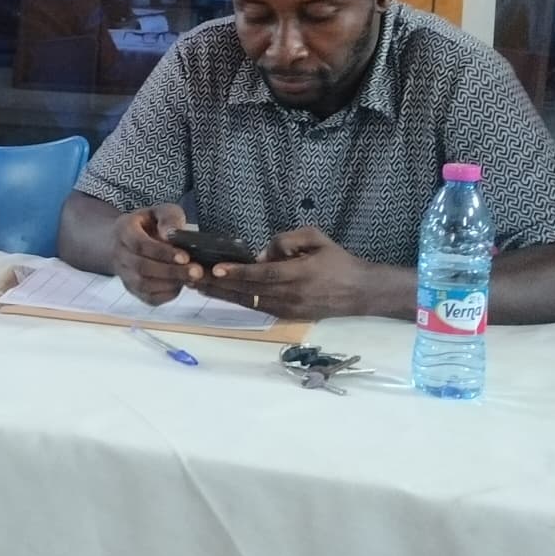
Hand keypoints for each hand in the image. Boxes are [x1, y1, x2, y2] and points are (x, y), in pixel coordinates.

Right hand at [113, 204, 200, 306]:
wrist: (126, 241)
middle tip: (196, 271)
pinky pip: (148, 297)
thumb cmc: (148, 224)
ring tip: (192, 278)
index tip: (185, 256)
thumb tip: (170, 234)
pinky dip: (166, 294)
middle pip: (141, 267)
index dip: (162, 252)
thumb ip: (168, 218)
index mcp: (123, 230)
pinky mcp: (132, 289)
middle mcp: (119, 254)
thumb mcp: (159, 211)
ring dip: (170, 283)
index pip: (139, 244)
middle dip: (171, 271)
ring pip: (143, 284)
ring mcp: (124, 274)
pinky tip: (181, 285)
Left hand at [198, 226, 391, 320]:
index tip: (216, 268)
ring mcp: (288, 309)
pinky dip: (237, 300)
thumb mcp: (316, 238)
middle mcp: (292, 295)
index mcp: (300, 274)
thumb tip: (260, 254)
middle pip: (250, 290)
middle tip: (194, 275)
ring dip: (223, 294)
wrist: (360, 291)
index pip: (263, 274)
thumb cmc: (337, 260)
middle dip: (220, 283)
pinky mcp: (287, 316)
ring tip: (199, 286)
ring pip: (250, 301)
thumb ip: (287, 240)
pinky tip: (221, 293)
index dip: (239, 272)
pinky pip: (257, 307)